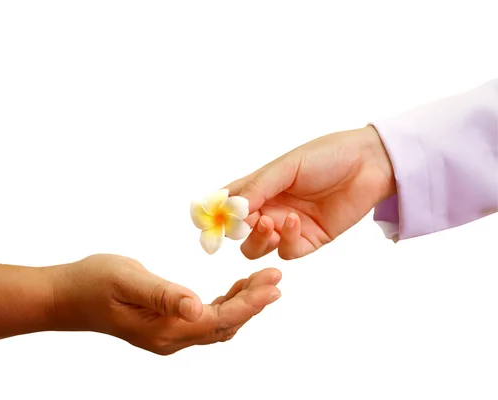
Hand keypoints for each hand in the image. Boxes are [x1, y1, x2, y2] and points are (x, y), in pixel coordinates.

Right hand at [47, 254, 281, 354]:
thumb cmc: (92, 282)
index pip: (219, 320)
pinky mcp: (164, 328)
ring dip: (242, 305)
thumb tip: (195, 307)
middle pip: (225, 325)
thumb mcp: (127, 279)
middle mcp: (170, 340)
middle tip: (276, 277)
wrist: (66, 297)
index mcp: (164, 329)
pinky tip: (234, 288)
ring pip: (217, 325)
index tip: (274, 284)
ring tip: (263, 281)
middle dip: (254, 303)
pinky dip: (225, 305)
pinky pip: (205, 321)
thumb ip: (162, 294)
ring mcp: (168, 337)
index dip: (250, 303)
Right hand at [226, 126, 395, 259]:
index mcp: (259, 187)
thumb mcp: (286, 167)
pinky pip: (288, 250)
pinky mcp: (310, 239)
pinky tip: (294, 221)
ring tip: (268, 222)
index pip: (228, 204)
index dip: (215, 214)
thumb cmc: (327, 156)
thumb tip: (229, 209)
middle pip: (239, 233)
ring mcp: (288, 226)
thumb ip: (257, 188)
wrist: (370, 164)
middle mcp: (270, 208)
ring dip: (258, 239)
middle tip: (244, 223)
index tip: (208, 220)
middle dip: (237, 232)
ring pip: (258, 248)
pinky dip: (285, 239)